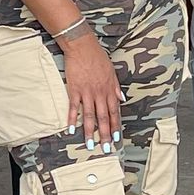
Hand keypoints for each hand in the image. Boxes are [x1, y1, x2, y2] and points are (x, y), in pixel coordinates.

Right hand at [60, 34, 121, 150]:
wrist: (82, 46)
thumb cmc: (97, 57)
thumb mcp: (112, 71)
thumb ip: (116, 87)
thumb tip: (122, 98)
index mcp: (109, 90)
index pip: (114, 112)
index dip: (115, 126)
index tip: (116, 138)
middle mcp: (99, 94)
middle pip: (103, 118)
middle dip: (105, 134)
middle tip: (105, 148)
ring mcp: (86, 93)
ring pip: (90, 116)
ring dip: (90, 131)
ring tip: (90, 144)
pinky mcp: (74, 90)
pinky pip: (74, 107)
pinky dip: (73, 119)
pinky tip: (72, 129)